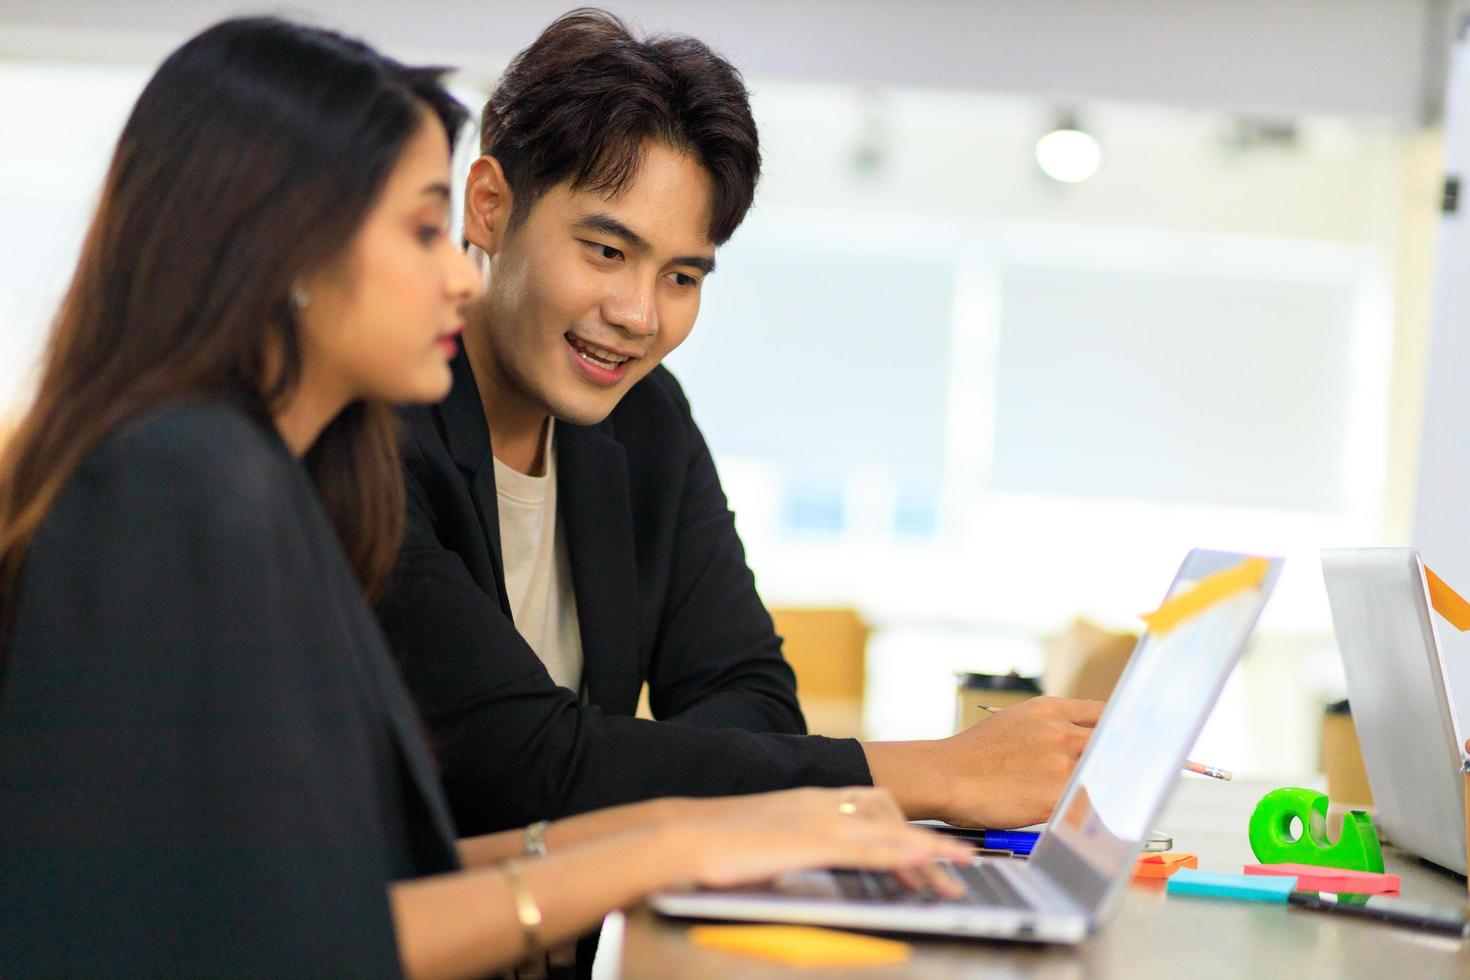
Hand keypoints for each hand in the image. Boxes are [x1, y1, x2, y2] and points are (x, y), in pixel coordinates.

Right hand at [672, 787, 973, 897]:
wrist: (682, 836)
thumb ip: (792, 843)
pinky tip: (926, 864)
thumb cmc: (714, 845)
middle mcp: (820, 804)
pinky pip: (871, 847)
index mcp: (809, 801)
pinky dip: (904, 853)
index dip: (905, 827)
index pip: (871, 807)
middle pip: (888, 815)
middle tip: (957, 864)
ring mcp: (818, 821)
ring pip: (888, 831)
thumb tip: (807, 859)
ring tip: (959, 870)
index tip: (931, 848)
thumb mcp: (764, 839)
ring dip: (929, 852)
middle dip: (925, 840)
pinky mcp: (813, 841)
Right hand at [937, 696, 1101, 827]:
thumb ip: (1050, 727)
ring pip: (1104, 776)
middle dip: (1115, 760)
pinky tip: (1081, 817)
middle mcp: (1060, 731)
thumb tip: (1078, 741)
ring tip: (1099, 802)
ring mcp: (1061, 763)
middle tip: (1116, 777)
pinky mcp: (1057, 795)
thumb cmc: (974, 755)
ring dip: (1103, 789)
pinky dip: (1088, 811)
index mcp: (1049, 709)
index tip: (1121, 744)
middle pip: (1112, 744)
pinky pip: (1087, 804)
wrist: (945, 775)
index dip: (1116, 731)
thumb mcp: (1013, 722)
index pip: (1104, 714)